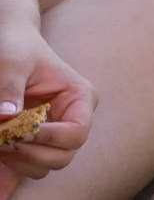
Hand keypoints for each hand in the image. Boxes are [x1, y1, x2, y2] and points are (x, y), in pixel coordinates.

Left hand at [0, 21, 92, 196]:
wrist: (10, 44)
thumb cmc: (17, 47)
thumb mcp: (13, 61)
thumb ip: (9, 85)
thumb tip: (6, 113)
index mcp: (79, 98)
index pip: (76, 131)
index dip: (50, 137)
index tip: (19, 132)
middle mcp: (71, 120)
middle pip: (63, 156)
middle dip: (31, 153)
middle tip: (3, 140)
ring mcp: (52, 134)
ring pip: (44, 166)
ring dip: (18, 161)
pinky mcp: (33, 143)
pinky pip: (26, 166)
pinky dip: (10, 177)